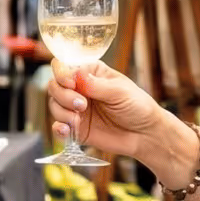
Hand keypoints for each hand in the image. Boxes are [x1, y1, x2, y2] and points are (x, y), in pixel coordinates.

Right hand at [45, 62, 174, 165]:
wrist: (145, 134)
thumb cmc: (137, 106)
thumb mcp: (119, 92)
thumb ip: (95, 85)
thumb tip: (75, 74)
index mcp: (90, 72)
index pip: (64, 66)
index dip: (62, 73)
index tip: (70, 83)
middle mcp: (79, 88)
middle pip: (54, 85)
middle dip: (63, 95)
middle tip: (82, 105)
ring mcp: (75, 108)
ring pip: (54, 105)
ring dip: (62, 112)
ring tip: (78, 120)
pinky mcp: (76, 128)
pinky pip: (58, 126)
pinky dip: (58, 129)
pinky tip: (67, 131)